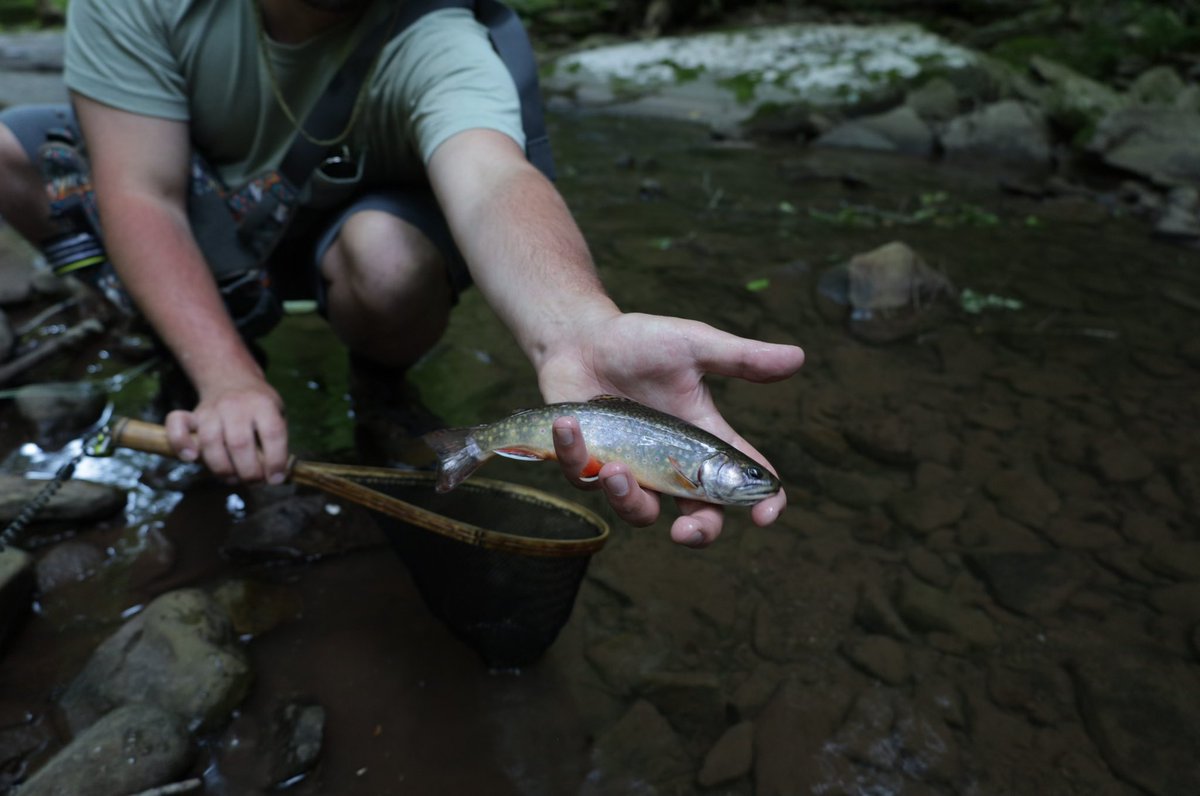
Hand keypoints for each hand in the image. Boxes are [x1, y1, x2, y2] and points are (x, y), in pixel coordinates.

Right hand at [164, 372, 287, 484]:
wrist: (231, 380)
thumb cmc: (258, 406)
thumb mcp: (278, 414)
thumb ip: (277, 441)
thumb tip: (274, 475)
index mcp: (263, 405)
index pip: (272, 433)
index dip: (275, 461)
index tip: (275, 479)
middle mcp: (236, 406)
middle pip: (239, 443)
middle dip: (248, 472)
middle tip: (255, 482)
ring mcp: (211, 410)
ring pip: (211, 442)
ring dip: (223, 469)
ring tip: (233, 478)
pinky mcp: (192, 415)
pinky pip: (176, 425)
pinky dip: (180, 443)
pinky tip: (191, 458)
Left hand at [537, 312, 803, 546]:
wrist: (581, 338)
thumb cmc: (641, 342)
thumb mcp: (693, 345)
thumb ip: (740, 358)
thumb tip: (798, 357)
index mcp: (703, 440)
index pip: (743, 481)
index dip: (763, 504)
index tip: (766, 515)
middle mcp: (671, 466)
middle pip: (699, 519)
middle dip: (697, 533)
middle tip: (685, 532)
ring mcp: (630, 471)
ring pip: (639, 511)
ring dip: (628, 498)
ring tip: (614, 470)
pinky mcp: (587, 467)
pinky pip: (583, 480)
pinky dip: (574, 454)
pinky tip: (570, 424)